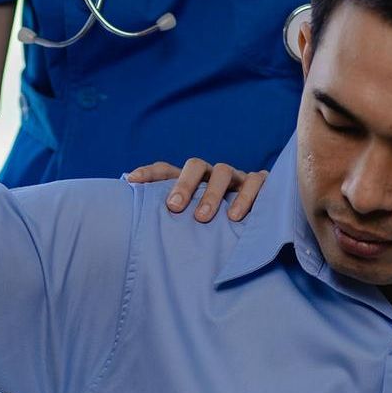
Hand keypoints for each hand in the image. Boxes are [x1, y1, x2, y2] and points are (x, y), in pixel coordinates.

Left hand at [124, 158, 267, 222]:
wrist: (255, 226)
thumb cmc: (213, 225)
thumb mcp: (189, 220)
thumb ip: (164, 215)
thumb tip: (130, 206)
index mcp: (191, 179)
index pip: (166, 169)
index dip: (149, 173)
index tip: (132, 182)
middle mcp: (213, 174)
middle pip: (197, 166)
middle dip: (185, 185)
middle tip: (174, 207)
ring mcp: (237, 178)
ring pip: (224, 172)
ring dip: (213, 193)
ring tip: (204, 218)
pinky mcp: (261, 185)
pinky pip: (258, 182)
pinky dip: (248, 196)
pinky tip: (239, 217)